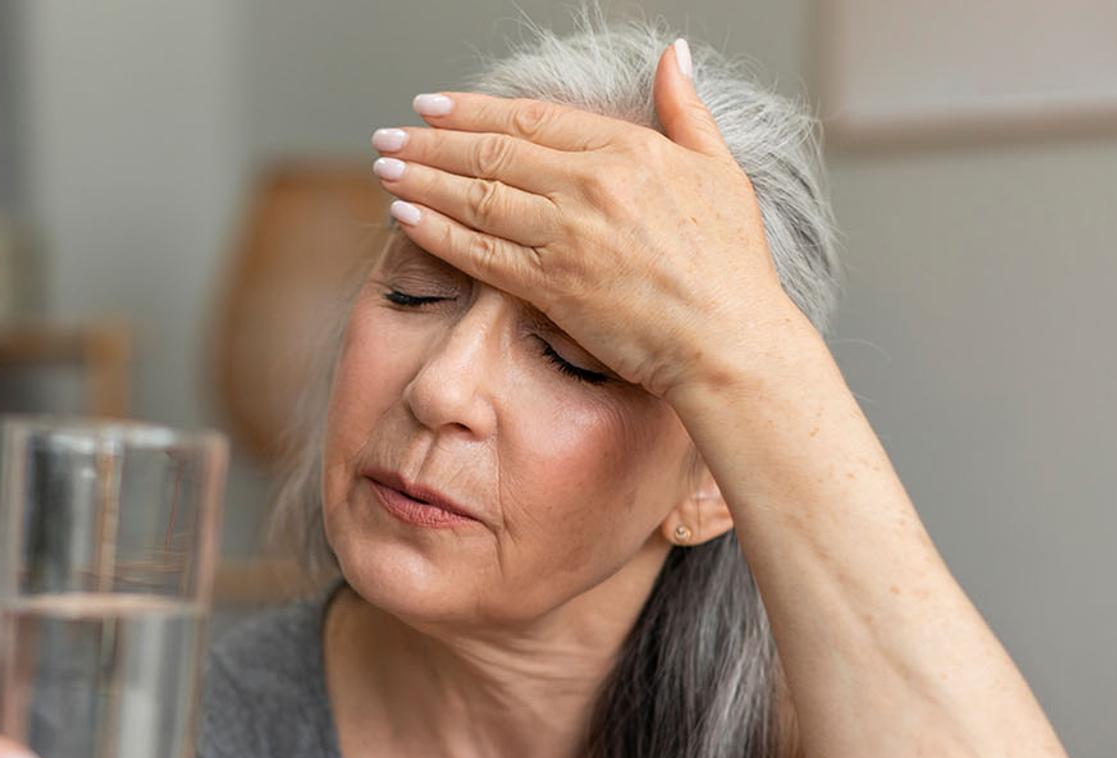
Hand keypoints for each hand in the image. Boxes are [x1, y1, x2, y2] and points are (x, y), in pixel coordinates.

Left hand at [372, 40, 812, 400]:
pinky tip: (403, 216)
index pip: (531, 119)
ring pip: (476, 197)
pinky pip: (479, 252)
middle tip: (388, 134)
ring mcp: (567, 236)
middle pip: (491, 152)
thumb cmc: (732, 264)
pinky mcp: (552, 286)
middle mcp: (590, 186)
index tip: (434, 105)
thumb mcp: (720, 170)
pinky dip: (436, 231)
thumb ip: (685, 109)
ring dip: (421, 179)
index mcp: (627, 151)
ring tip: (384, 167)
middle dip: (431, 141)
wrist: (729, 342)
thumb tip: (671, 55)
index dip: (474, 111)